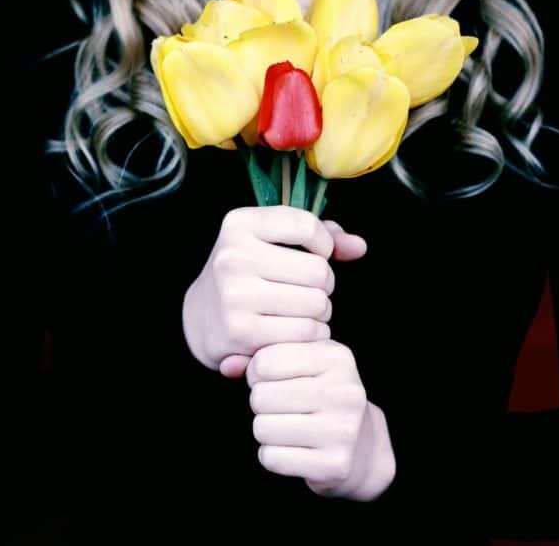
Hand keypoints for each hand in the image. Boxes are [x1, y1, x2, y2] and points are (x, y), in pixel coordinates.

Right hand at [182, 206, 366, 375]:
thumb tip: (359, 247)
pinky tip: (296, 329)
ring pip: (316, 304)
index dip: (324, 244)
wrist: (199, 318)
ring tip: (302, 309)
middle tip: (307, 290)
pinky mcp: (240, 330)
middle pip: (319, 271)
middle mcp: (233, 255)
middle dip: (324, 284)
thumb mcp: (275, 241)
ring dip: (320, 311)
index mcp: (240, 224)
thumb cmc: (249, 272)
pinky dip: (311, 334)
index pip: (307, 226)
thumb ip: (322, 236)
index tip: (316, 254)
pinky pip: (305, 331)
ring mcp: (234, 293)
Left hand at [247, 340, 395, 500]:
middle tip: (280, 407)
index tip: (272, 379)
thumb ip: (261, 357)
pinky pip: (272, 458)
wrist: (363, 446)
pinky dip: (272, 455)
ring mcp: (342, 429)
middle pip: (260, 396)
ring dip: (265, 429)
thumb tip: (226, 366)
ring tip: (286, 426)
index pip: (265, 360)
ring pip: (262, 427)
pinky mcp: (333, 464)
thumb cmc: (321, 394)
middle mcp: (344, 390)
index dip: (257, 372)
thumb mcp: (302, 363)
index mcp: (337, 357)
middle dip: (261, 403)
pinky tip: (292, 448)